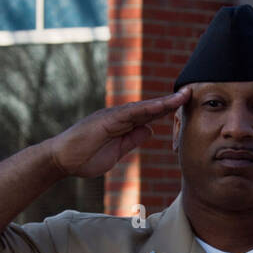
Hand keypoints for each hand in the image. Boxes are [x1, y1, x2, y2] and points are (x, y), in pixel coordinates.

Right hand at [45, 89, 190, 178]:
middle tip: (190, 93)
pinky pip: (130, 113)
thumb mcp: (117, 152)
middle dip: (170, 101)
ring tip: (182, 96)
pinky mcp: (106, 121)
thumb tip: (149, 130)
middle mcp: (120, 117)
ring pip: (143, 108)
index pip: (149, 116)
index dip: (167, 110)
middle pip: (150, 108)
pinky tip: (161, 106)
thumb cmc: (86, 158)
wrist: (63, 160)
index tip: (184, 105)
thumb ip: (132, 140)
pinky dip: (146, 109)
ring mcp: (113, 117)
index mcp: (123, 125)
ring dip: (163, 102)